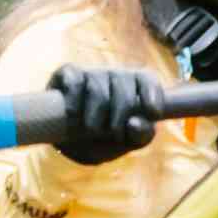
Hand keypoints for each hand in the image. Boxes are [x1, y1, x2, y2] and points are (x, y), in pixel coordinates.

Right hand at [36, 63, 156, 166]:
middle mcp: (117, 77)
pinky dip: (74, 102)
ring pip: (98, 90)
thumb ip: (140, 137)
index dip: (153, 94)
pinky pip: (75, 82)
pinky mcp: (69, 73)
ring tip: (90, 130)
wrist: (64, 143)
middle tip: (112, 134)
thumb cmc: (101, 141)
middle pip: (125, 91)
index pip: (149, 80)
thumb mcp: (124, 144)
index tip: (153, 112)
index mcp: (137, 92)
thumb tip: (134, 123)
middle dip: (119, 118)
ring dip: (94, 117)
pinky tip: (72, 114)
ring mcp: (93, 73)